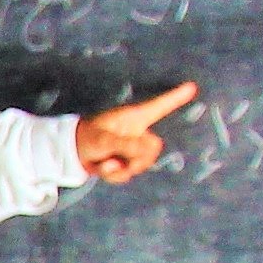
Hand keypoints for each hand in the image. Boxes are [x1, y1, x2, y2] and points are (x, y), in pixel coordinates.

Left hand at [72, 82, 197, 182]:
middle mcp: (137, 132)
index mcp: (134, 118)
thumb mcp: (105, 140)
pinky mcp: (125, 162)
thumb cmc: (87, 137)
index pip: (159, 106)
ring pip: (140, 166)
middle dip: (134, 160)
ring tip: (105, 162)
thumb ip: (128, 144)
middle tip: (114, 159)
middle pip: (152, 151)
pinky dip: (114, 176)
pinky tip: (103, 167)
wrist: (69, 153)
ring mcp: (131, 148)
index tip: (192, 86)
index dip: (175, 98)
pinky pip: (128, 175)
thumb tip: (153, 148)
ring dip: (120, 170)